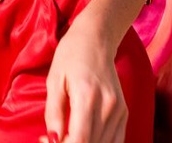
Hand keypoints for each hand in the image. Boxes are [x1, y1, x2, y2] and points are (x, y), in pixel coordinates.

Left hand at [42, 24, 127, 142]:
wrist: (97, 39)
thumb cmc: (71, 56)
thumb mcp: (54, 81)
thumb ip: (53, 113)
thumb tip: (52, 139)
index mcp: (88, 97)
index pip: (80, 139)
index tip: (47, 141)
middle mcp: (109, 106)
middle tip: (53, 138)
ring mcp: (120, 110)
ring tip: (65, 135)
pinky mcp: (124, 112)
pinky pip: (115, 140)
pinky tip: (83, 136)